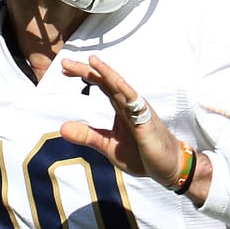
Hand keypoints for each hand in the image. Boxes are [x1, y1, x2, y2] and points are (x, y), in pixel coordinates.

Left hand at [58, 55, 191, 188]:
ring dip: (106, 73)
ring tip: (91, 61)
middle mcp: (129, 103)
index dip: (84, 76)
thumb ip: (87, 135)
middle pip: (106, 81)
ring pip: (120, 86)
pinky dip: (125, 89)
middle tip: (65, 62)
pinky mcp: (146, 120)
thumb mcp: (108, 146)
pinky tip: (115, 81)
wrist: (167, 167)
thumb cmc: (141, 154)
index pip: (100, 86)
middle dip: (87, 70)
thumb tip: (62, 127)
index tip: (64, 70)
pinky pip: (136, 102)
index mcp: (120, 107)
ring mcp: (138, 110)